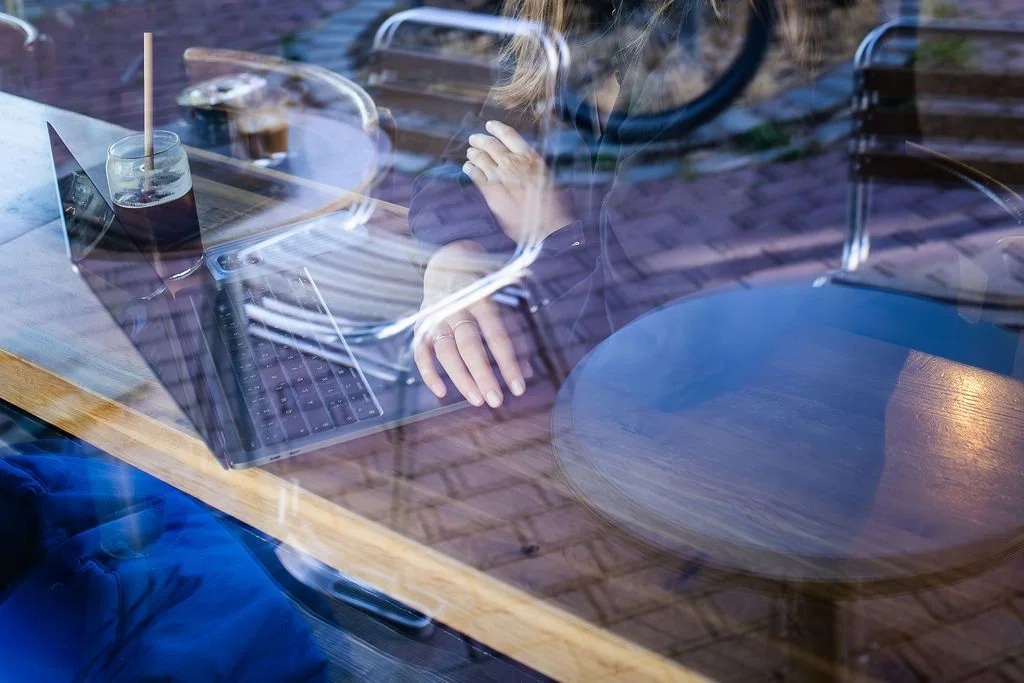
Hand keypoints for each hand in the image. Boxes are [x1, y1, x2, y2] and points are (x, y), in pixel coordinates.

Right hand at [413, 240, 531, 407]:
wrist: (448, 262)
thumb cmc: (482, 289)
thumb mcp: (502, 303)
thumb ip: (514, 335)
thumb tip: (527, 372)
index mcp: (482, 298)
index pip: (497, 335)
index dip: (508, 363)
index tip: (518, 388)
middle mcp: (457, 306)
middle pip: (469, 344)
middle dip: (483, 375)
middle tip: (495, 401)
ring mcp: (436, 315)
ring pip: (445, 351)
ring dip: (460, 378)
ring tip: (476, 399)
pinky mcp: (421, 324)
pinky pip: (420, 352)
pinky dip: (428, 372)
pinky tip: (442, 392)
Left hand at [463, 120, 572, 244]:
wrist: (546, 225)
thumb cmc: (551, 205)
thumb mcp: (546, 178)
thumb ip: (530, 166)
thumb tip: (522, 160)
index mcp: (529, 157)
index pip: (509, 134)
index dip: (496, 128)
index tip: (490, 125)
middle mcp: (512, 163)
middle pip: (490, 144)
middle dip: (480, 140)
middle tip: (474, 139)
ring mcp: (500, 176)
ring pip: (480, 158)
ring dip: (474, 154)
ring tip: (470, 154)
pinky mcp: (490, 192)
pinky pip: (475, 175)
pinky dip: (469, 169)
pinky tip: (467, 168)